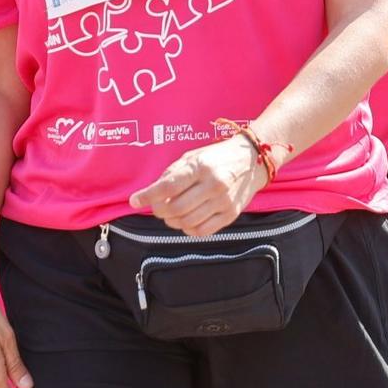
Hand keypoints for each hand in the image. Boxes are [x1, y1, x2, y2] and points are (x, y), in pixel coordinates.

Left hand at [130, 137, 265, 236]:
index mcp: (200, 167)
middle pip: (175, 208)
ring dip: (172, 221)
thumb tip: (152, 194)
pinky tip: (186, 220)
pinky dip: (188, 229)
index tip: (134, 201)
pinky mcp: (231, 214)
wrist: (252, 161)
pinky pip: (202, 231)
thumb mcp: (193, 157)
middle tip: (157, 207)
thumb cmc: (217, 158)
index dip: (148, 196)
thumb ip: (172, 174)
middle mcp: (213, 184)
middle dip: (159, 211)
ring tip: (171, 214)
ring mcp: (223, 201)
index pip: (168, 186)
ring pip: (186, 222)